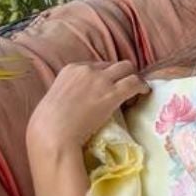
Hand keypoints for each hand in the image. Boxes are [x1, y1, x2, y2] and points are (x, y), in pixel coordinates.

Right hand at [26, 58, 149, 156]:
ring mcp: (100, 80)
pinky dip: (142, 86)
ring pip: (127, 68)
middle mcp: (87, 69)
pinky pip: (134, 83)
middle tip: (128, 87)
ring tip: (139, 90)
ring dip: (134, 78)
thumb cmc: (50, 123)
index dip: (107, 76)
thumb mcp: (57, 100)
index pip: (96, 66)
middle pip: (114, 64)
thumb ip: (69, 95)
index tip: (111, 86)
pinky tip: (145, 92)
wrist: (54, 131)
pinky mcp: (112, 93)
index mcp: (71, 69)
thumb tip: (75, 104)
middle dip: (123, 74)